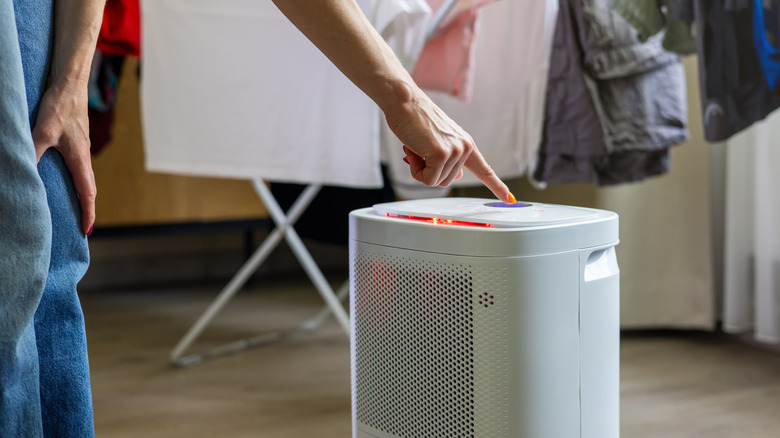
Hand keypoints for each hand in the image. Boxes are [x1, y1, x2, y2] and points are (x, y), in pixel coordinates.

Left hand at [32, 77, 95, 235]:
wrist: (71, 82)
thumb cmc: (61, 105)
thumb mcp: (43, 131)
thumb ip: (34, 152)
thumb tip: (23, 173)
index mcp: (80, 158)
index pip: (87, 192)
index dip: (88, 212)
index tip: (87, 230)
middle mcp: (83, 155)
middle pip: (88, 188)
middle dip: (86, 208)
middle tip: (82, 225)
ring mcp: (80, 148)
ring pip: (83, 177)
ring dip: (81, 194)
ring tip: (74, 207)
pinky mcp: (74, 140)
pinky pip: (77, 167)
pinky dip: (74, 180)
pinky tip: (62, 178)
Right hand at [384, 85, 513, 202]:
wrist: (404, 101)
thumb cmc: (415, 118)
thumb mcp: (439, 141)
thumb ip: (451, 159)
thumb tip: (460, 175)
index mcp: (466, 144)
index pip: (485, 170)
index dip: (497, 186)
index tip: (509, 199)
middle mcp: (464, 147)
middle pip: (447, 181)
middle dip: (428, 170)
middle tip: (420, 150)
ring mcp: (455, 151)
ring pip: (436, 181)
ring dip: (420, 169)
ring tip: (417, 147)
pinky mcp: (441, 154)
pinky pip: (427, 179)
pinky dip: (416, 171)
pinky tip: (414, 151)